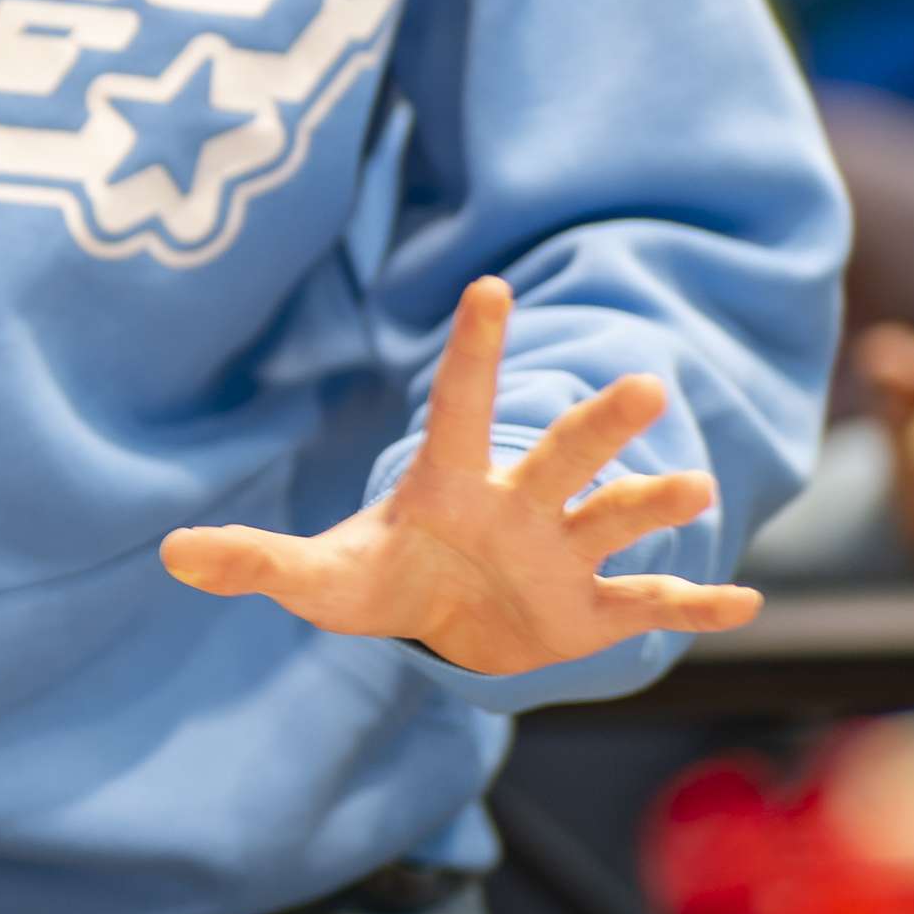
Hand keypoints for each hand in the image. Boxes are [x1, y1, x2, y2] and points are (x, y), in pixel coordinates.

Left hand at [160, 275, 759, 672]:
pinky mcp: (593, 612)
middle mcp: (520, 505)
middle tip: (645, 384)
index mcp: (452, 485)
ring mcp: (564, 556)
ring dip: (655, 506)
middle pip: (561, 457)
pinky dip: (695, 608)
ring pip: (614, 520)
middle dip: (599, 427)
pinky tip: (742, 601)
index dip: (472, 354)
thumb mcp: (319, 580)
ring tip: (692, 488)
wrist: (451, 627)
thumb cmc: (385, 581)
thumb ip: (255, 561)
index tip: (488, 287)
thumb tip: (171, 553)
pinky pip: (649, 607)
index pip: (459, 408)